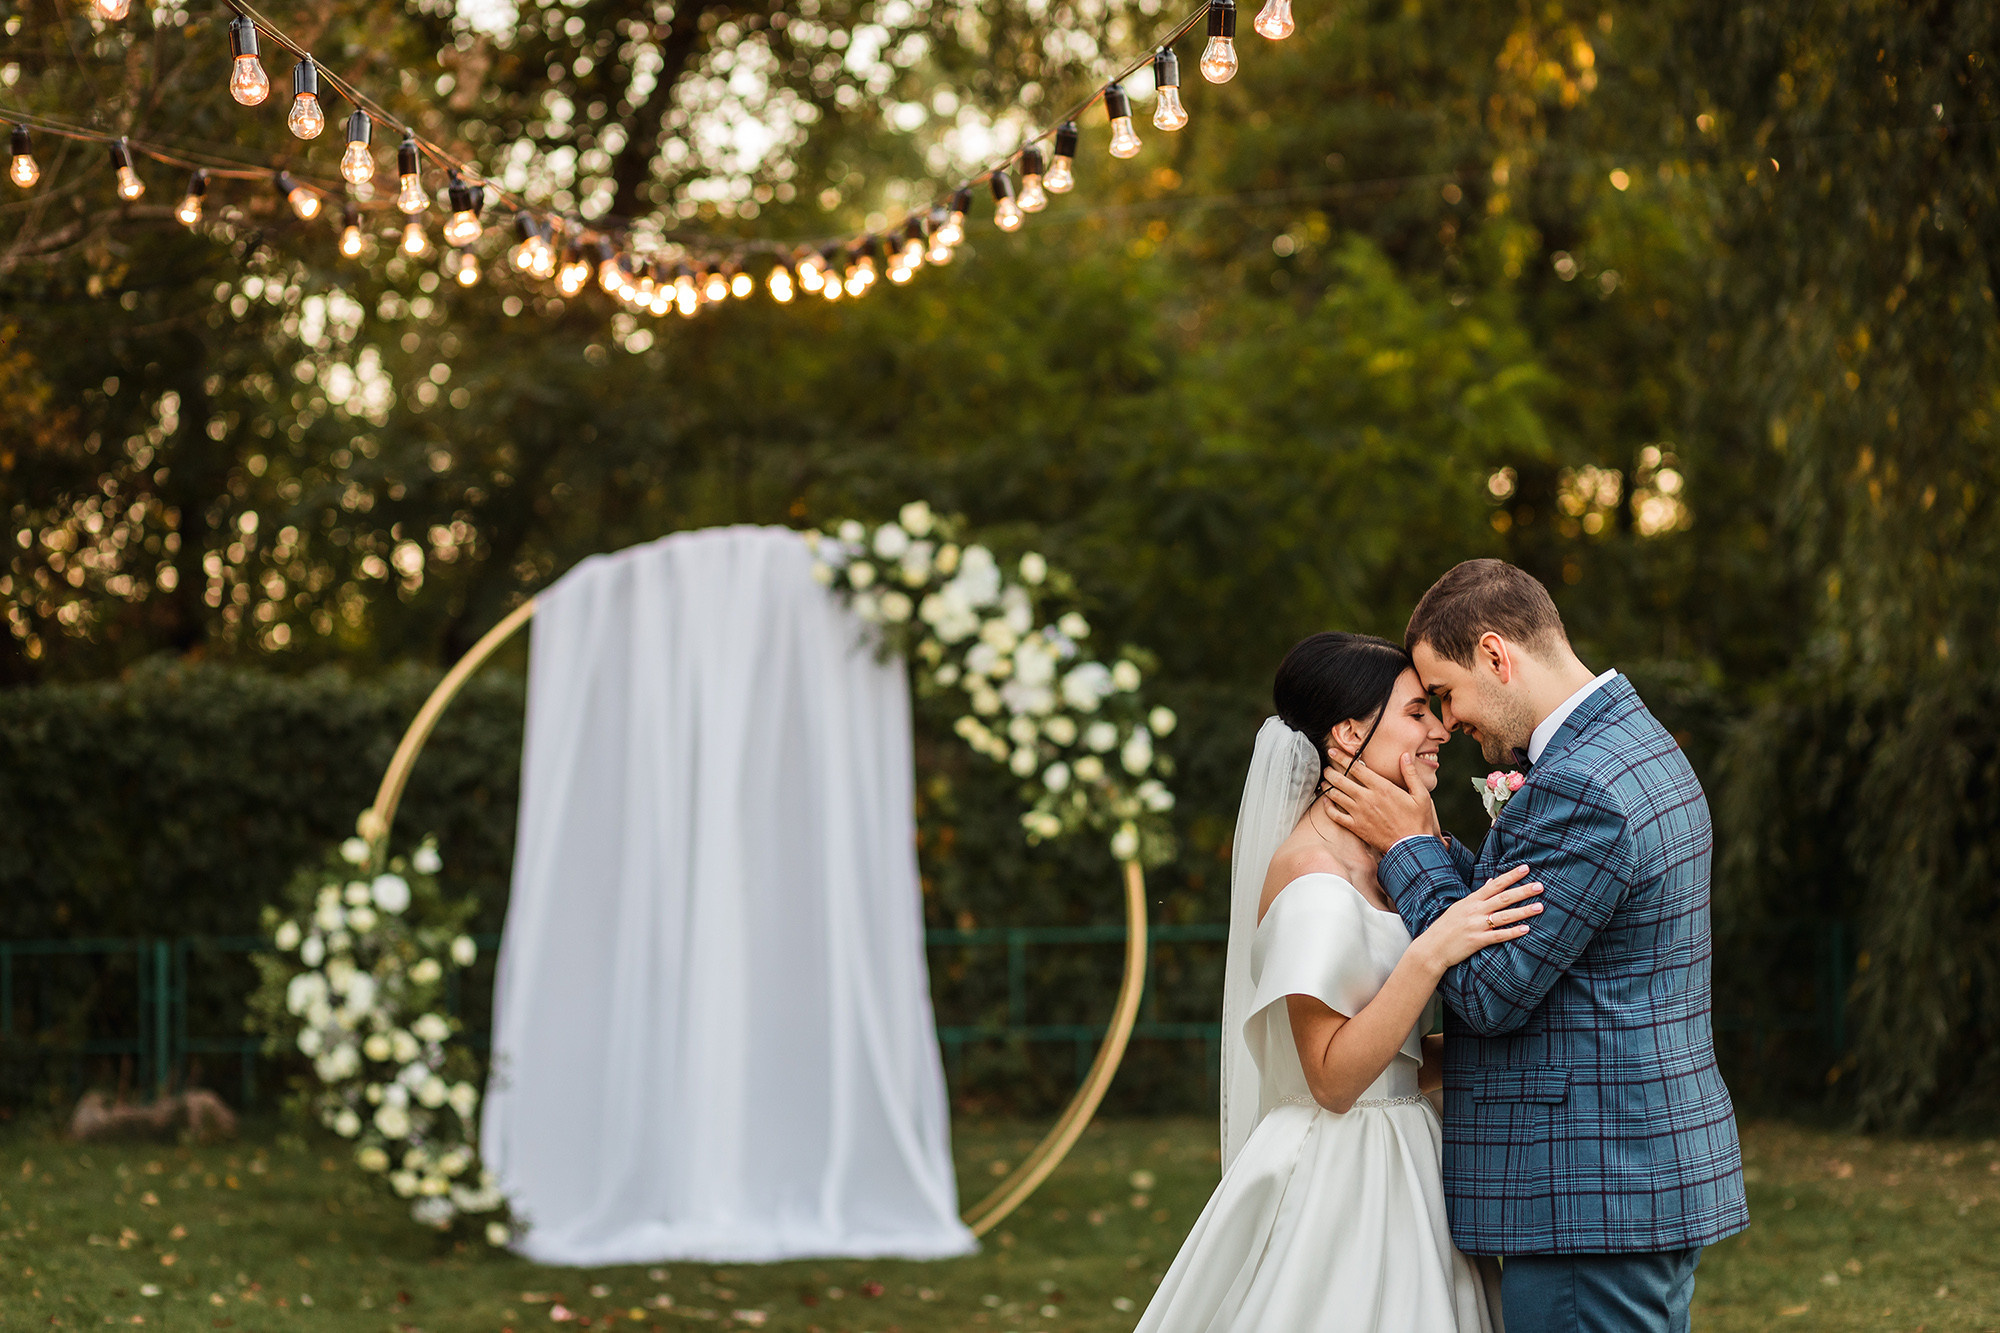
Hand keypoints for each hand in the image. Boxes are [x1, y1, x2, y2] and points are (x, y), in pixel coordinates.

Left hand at [1325, 755, 1438, 851]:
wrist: (1412, 846)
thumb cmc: (1418, 820)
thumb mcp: (1421, 794)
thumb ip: (1410, 773)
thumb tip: (1404, 755)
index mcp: (1382, 787)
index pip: (1356, 767)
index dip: (1342, 757)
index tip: (1333, 751)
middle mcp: (1367, 798)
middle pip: (1341, 779)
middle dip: (1331, 771)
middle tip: (1326, 767)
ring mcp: (1359, 813)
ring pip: (1336, 795)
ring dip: (1327, 786)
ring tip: (1324, 781)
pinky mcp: (1356, 827)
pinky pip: (1336, 815)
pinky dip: (1328, 807)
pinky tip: (1325, 801)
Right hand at [1413, 865, 1541, 972]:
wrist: (1432, 948)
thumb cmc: (1446, 926)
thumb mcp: (1460, 906)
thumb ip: (1478, 895)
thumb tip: (1493, 881)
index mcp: (1471, 900)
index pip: (1495, 885)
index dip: (1511, 876)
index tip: (1526, 868)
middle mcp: (1475, 911)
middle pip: (1503, 898)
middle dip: (1522, 891)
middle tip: (1540, 886)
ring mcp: (1476, 925)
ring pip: (1504, 916)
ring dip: (1523, 911)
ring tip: (1540, 907)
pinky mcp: (1477, 941)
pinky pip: (1498, 936)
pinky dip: (1512, 932)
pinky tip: (1526, 930)